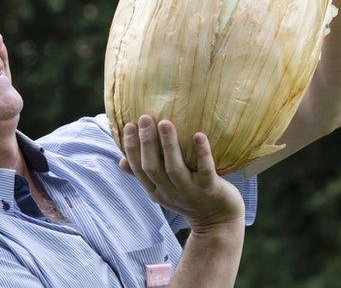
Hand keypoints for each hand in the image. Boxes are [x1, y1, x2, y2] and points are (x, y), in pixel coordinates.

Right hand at [119, 115, 244, 232]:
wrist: (218, 222)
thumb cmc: (190, 199)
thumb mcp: (163, 191)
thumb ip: (145, 175)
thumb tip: (121, 161)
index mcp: (156, 190)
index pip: (138, 168)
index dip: (132, 148)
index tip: (129, 125)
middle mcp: (170, 191)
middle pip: (152, 167)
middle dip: (146, 143)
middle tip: (145, 118)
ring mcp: (190, 191)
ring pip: (175, 168)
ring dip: (169, 145)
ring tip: (165, 122)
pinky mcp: (210, 189)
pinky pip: (205, 170)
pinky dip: (202, 153)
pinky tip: (199, 135)